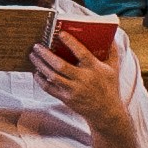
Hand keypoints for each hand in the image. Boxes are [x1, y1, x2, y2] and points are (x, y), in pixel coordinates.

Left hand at [33, 33, 147, 147]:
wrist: (106, 112)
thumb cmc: (110, 87)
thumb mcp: (114, 68)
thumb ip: (112, 51)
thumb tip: (111, 35)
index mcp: (94, 69)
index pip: (82, 53)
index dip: (71, 43)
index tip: (60, 34)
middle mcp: (83, 79)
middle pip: (61, 66)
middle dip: (46, 55)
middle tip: (37, 46)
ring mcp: (73, 90)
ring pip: (52, 76)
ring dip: (40, 65)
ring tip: (33, 55)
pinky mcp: (66, 99)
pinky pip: (50, 88)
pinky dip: (41, 80)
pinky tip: (36, 72)